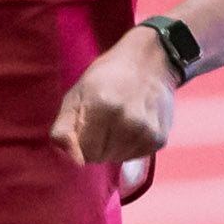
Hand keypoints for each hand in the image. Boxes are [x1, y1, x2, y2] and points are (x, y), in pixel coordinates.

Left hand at [52, 27, 177, 171]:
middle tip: (103, 121)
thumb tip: (73, 161)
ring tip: (118, 122)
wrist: (149, 62)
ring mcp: (147, 132)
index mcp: (102, 107)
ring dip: (113, 147)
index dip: (81, 141)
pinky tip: (133, 126)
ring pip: (118, 159)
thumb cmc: (106, 77)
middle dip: (96, 145)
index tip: (87, 124)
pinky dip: (130, 146)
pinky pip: (135, 157)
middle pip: (101, 157)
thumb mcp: (75, 95)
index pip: (84, 153)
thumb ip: (64, 129)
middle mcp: (128, 121)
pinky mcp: (159, 139)